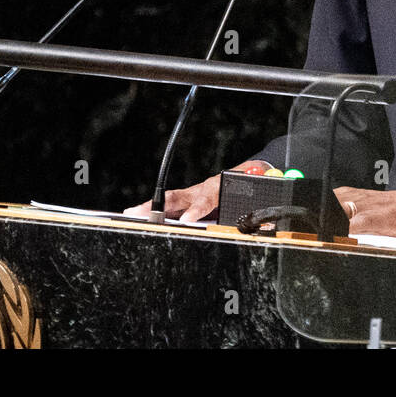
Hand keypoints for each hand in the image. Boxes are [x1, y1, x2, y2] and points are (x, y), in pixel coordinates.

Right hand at [122, 160, 271, 220]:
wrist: (257, 169)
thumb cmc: (256, 183)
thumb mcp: (260, 196)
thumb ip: (261, 212)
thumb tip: (266, 227)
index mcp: (221, 188)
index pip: (207, 199)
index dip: (197, 209)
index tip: (187, 220)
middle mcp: (204, 189)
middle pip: (179, 196)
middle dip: (159, 206)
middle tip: (140, 213)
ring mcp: (195, 192)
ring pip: (171, 199)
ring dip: (150, 207)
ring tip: (129, 214)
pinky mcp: (191, 198)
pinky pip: (172, 203)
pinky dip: (155, 209)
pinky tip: (139, 216)